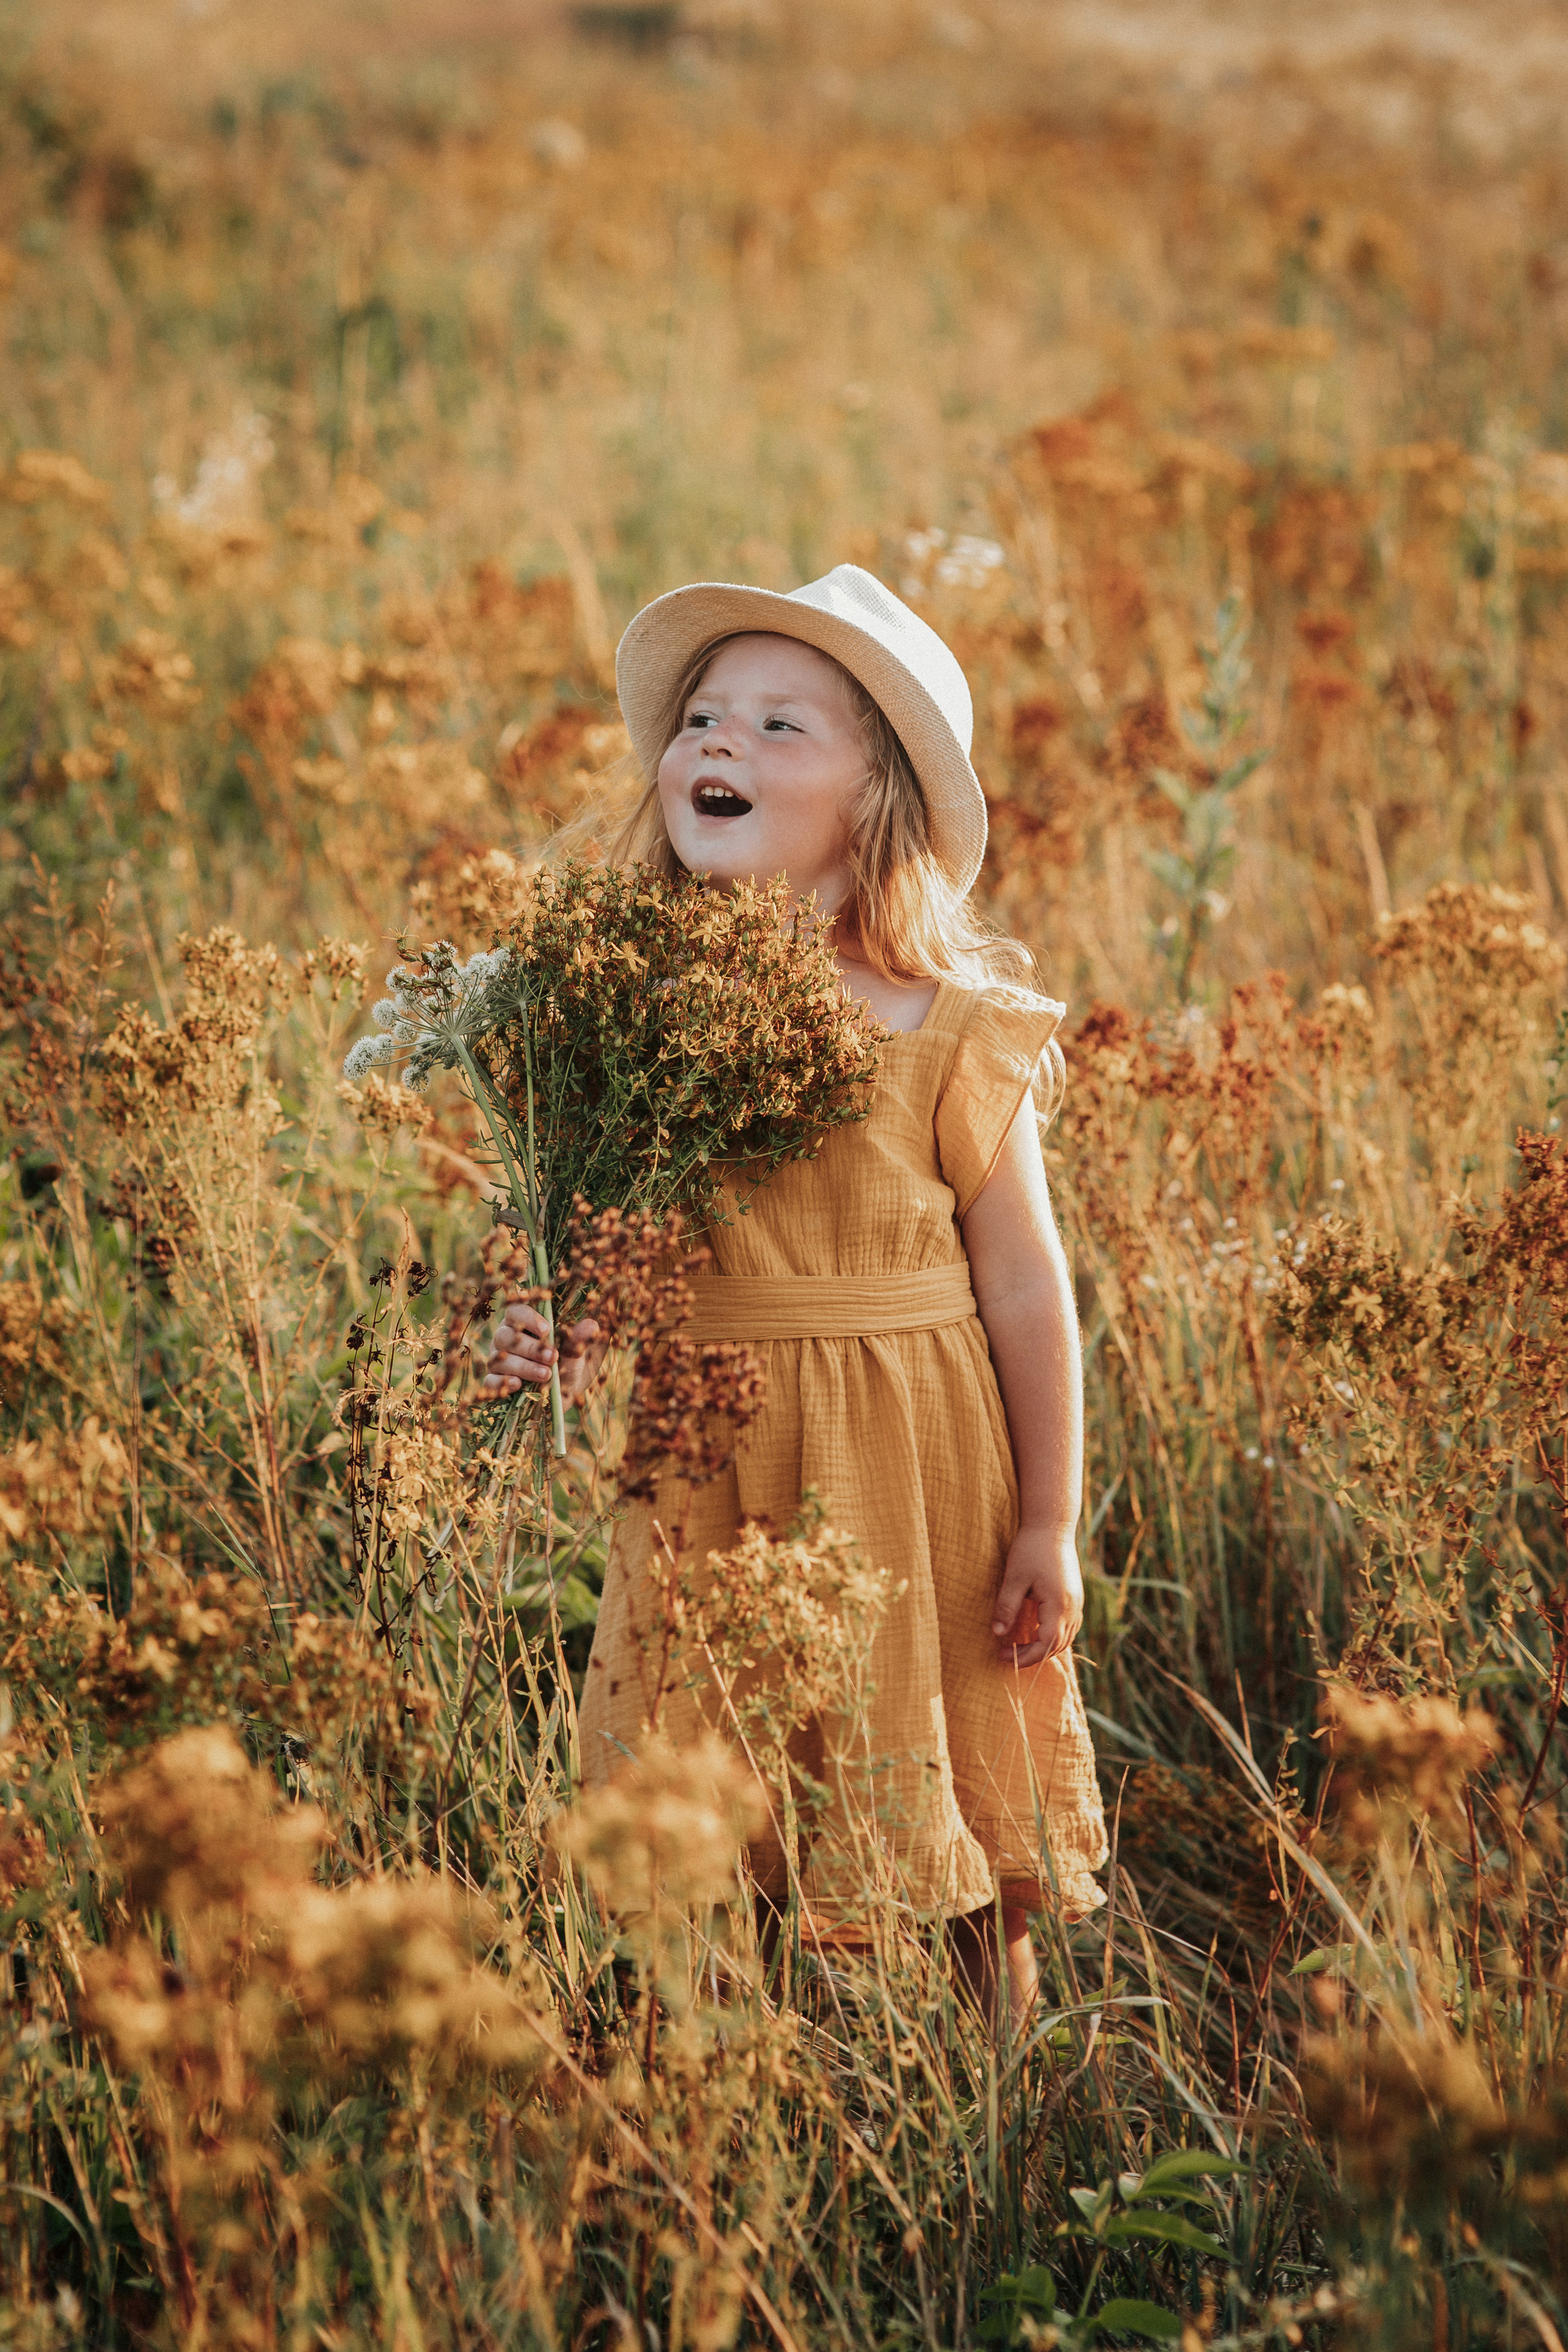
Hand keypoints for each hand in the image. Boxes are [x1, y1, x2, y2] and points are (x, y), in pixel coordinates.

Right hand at [480, 1299, 601, 1399]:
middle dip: (530, 1347)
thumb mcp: (575, 1353)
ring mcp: (496, 1361)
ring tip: (545, 1374)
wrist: (562, 1395)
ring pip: (499, 1359)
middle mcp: (505, 1339)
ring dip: (523, 1366)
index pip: (515, 1310)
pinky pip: (489, 1381)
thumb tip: (591, 1326)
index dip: (528, 1318)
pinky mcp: (494, 1383)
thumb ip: (578, 1340)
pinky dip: (501, 1383)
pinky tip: (517, 1385)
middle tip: (552, 1357)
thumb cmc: (566, 1364)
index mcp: (521, 1323)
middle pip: (506, 1336)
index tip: (547, 1330)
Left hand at [991, 1525, 1083, 1667]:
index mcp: (1058, 1606)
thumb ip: (1006, 1607)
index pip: (1046, 1644)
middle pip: (1057, 1645)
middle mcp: (1073, 1608)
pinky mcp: (1074, 1596)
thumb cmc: (1031, 1549)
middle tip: (1008, 1655)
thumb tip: (998, 1633)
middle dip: (1033, 1655)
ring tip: (1020, 1647)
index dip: (1026, 1656)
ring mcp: (1077, 1602)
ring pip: (1065, 1637)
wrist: (1052, 1525)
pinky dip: (1053, 1636)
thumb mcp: (1014, 1578)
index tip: (1004, 1657)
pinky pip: (1068, 1626)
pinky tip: (1036, 1632)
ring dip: (1044, 1647)